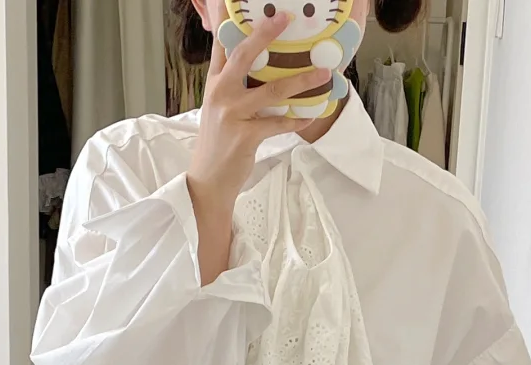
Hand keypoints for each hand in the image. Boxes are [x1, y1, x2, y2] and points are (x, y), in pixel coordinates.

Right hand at [188, 16, 327, 224]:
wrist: (208, 181)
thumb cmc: (218, 144)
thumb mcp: (218, 110)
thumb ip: (233, 87)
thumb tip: (259, 72)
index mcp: (214, 84)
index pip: (222, 46)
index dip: (232, 23)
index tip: (249, 8)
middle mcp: (221, 93)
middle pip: (244, 55)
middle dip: (265, 34)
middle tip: (285, 19)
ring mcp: (232, 114)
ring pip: (272, 90)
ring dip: (301, 80)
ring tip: (322, 74)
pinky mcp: (246, 135)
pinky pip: (278, 123)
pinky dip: (296, 120)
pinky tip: (309, 115)